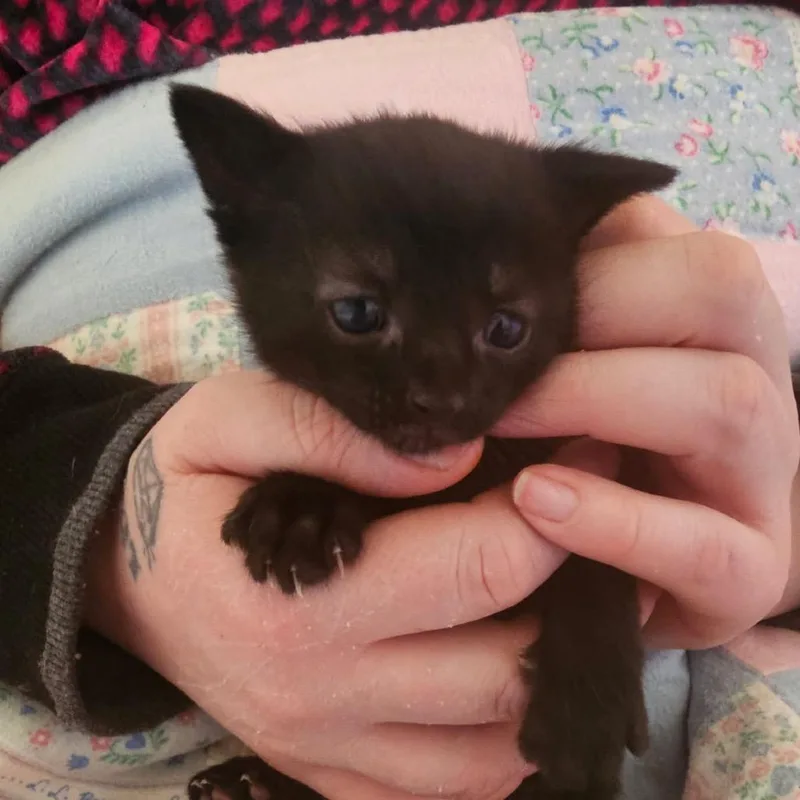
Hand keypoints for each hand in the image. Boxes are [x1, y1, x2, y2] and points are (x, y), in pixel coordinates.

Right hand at [85, 371, 613, 799]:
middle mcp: (324, 698)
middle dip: (574, 594)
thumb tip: (455, 458)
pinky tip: (513, 675)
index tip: (582, 461)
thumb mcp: (230, 420)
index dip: (553, 514)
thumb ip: (335, 433)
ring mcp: (329, 749)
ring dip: (555, 680)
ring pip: (498, 753)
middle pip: (510, 672)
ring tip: (566, 599)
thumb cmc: (182, 482)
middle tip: (591, 531)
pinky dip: (505, 743)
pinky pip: (452, 788)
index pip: (480, 570)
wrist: (119, 568)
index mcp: (301, 605)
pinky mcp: (328, 773)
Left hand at [500, 197, 799, 649]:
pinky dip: (616, 521)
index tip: (482, 289)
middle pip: (718, 286)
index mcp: (709, 311)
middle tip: (487, 354)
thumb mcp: (565, 355)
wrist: (631, 561)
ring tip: (496, 422)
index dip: (571, 249)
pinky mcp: (750, 569)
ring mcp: (765, 474)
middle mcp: (754, 373)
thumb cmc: (585, 439)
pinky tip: (536, 502)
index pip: (664, 230)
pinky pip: (707, 545)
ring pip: (727, 401)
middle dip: (590, 311)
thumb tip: (487, 237)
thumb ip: (549, 298)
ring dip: (595, 401)